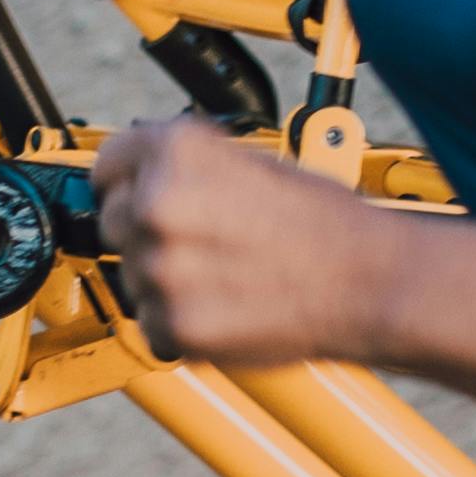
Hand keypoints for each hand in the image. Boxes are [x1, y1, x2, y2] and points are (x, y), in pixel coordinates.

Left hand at [97, 114, 411, 367]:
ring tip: (225, 276)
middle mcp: (158, 203)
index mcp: (176, 151)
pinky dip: (179, 323)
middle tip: (206, 242)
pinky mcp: (172, 325)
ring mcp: (161, 268)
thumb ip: (186, 164)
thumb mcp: (250, 160)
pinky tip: (226, 305)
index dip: (129, 181)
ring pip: (131, 276)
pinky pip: (151, 323)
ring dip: (165, 280)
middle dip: (148, 232)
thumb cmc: (324, 223)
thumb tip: (145, 172)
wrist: (368, 282)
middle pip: (112, 221)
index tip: (141, 195)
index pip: (107, 164)